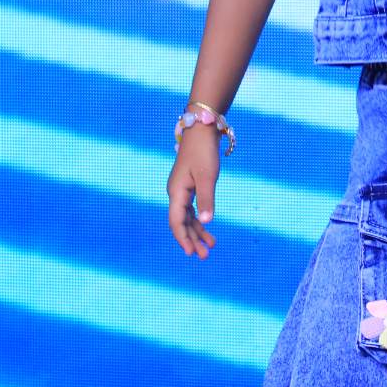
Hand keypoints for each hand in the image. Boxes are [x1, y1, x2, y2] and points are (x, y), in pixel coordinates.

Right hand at [167, 130, 219, 258]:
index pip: (176, 222)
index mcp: (176, 192)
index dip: (183, 238)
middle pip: (181, 222)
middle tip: (204, 256)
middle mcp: (176, 193)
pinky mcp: (189, 186)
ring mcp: (181, 190)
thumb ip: (206, 199)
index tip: (191, 253)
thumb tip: (206, 222)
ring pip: (187, 217)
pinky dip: (199, 220)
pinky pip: (191, 209)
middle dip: (192, 240)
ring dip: (197, 232)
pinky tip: (207, 229)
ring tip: (210, 247)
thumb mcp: (208, 177)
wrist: (202, 130)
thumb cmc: (204, 152)